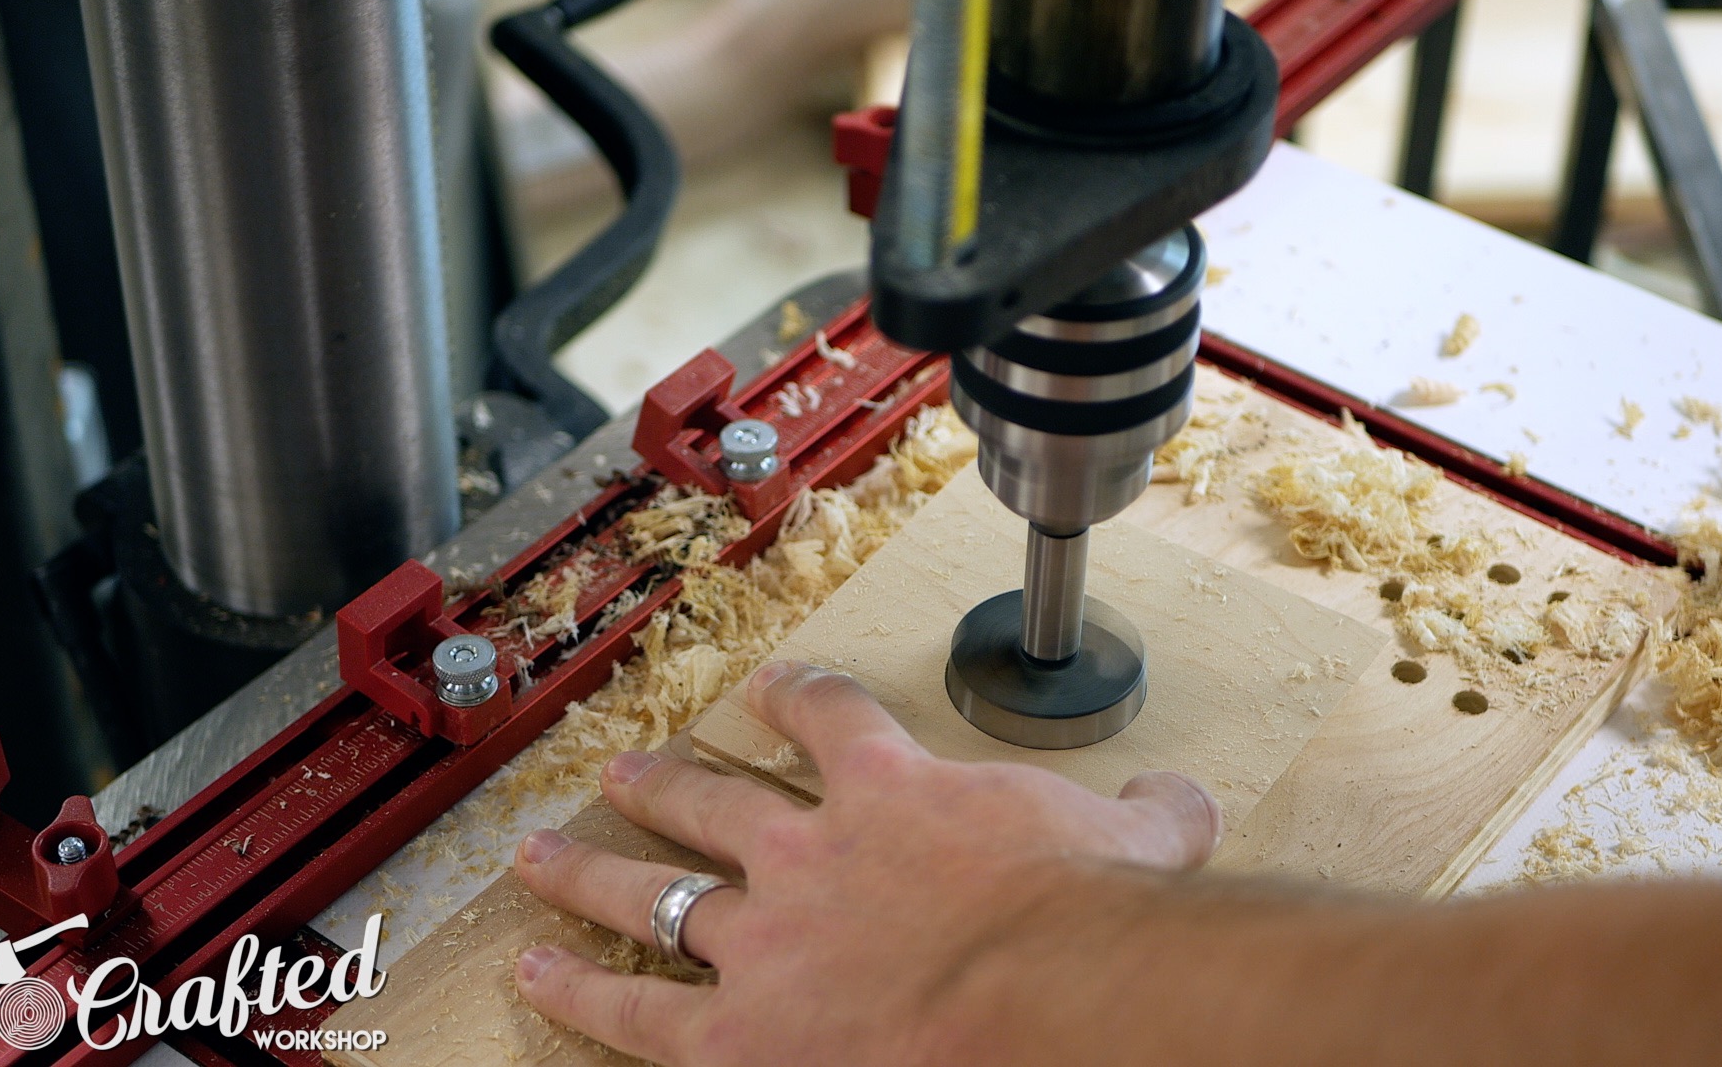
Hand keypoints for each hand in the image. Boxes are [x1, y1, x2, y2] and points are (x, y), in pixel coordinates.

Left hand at [511, 659, 1221, 1065]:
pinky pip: (636, 1009)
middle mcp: (812, 854)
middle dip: (663, 785)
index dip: (797, 698)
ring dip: (591, 872)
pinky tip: (536, 972)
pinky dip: (579, 988)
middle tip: (622, 770)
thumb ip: (1152, 816)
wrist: (1049, 1000)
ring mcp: (764, 939)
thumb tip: (1185, 803)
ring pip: (653, 889)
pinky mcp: (739, 1033)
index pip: (832, 720)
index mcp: (898, 796)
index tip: (773, 688)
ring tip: (540, 858)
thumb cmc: (1089, 927)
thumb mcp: (1141, 845)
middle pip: (712, 803)